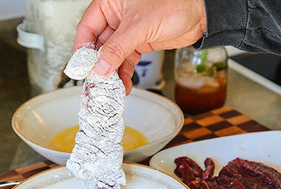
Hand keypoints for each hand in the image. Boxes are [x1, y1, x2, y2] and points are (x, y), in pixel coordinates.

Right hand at [74, 0, 206, 93]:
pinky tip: (123, 85)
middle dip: (98, 65)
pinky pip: (127, 60)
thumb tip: (100, 67)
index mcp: (110, 4)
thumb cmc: (173, 3)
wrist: (199, 14)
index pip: (87, 28)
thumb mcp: (139, 26)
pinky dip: (125, 74)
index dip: (82, 49)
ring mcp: (129, 31)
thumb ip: (117, 48)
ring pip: (113, 56)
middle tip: (96, 83)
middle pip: (99, 45)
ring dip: (112, 73)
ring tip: (110, 88)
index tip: (80, 68)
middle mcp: (117, 17)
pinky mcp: (141, 43)